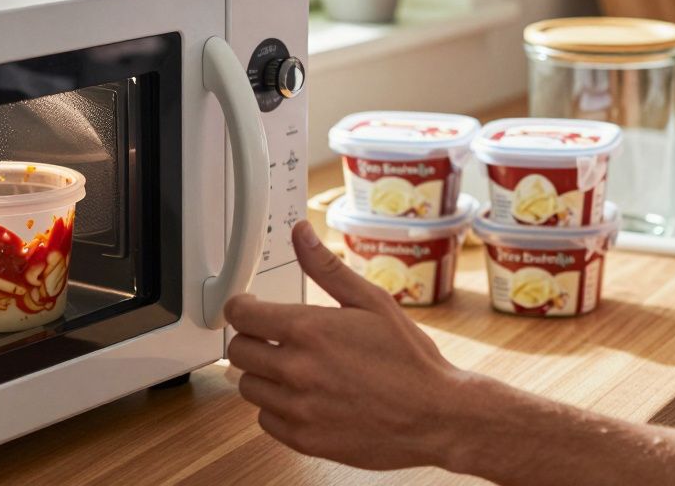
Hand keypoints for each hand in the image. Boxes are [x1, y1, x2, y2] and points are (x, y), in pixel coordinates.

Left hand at [224, 222, 469, 470]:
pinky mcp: (302, 439)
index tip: (250, 308)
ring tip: (298, 369)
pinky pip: (265, 419)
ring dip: (265, 375)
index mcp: (309, 330)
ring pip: (248, 387)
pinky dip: (278, 408)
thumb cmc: (409, 360)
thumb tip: (300, 234)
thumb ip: (327, 268)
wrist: (435, 416)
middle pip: (239, 351)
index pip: (241, 315)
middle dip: (255, 340)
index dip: (242, 307)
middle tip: (279, 338)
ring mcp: (297, 408)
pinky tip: (306, 397)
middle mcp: (296, 370)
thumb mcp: (373, 302)